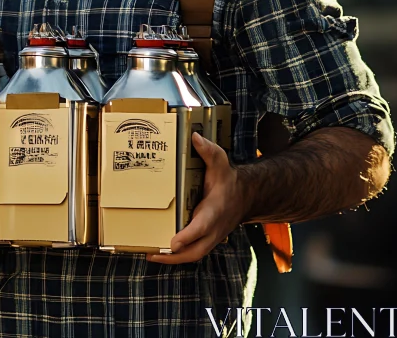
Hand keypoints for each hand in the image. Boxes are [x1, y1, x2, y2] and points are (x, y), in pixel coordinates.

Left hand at [147, 132, 244, 264]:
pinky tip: (160, 251)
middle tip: (153, 253)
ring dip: (173, 259)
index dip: (188, 235)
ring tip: (150, 254)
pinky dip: (178, 255)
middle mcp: (214, 227)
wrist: (246, 195)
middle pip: (196, 250)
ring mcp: (212, 237)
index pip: (201, 226)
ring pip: (194, 255)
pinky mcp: (208, 239)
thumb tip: (194, 136)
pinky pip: (193, 252)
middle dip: (174, 256)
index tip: (173, 242)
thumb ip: (208, 150)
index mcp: (215, 209)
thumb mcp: (220, 162)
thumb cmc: (228, 179)